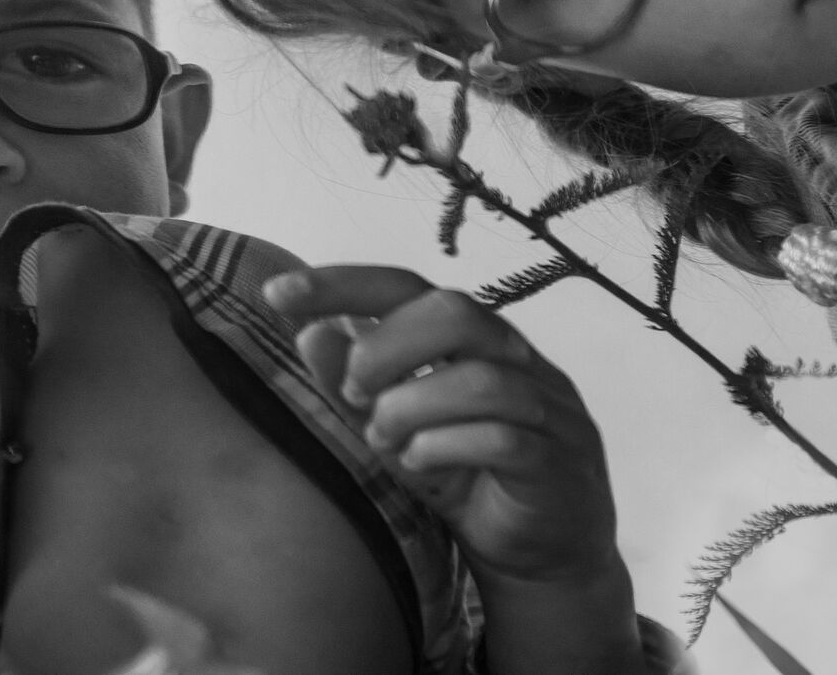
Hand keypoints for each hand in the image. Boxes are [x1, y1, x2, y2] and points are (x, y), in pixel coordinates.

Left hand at [264, 265, 617, 585]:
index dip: (343, 283)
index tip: (278, 292)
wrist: (543, 552)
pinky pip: (507, 438)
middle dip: (385, 348)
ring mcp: (546, 407)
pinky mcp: (559, 462)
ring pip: (482, 378)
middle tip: (354, 394)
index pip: (407, 286)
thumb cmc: (466, 479)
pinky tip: (419, 462)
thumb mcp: (396, 432)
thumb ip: (355, 387)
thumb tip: (309, 332)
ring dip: (412, 406)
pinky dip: (448, 446)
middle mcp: (515, 358)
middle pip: (454, 312)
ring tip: (383, 439)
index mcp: (471, 337)